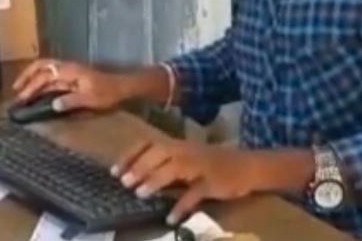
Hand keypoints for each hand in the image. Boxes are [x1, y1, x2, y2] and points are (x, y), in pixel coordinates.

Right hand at [11, 58, 126, 111]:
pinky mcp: (72, 75)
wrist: (121, 87)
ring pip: (46, 68)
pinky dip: (41, 80)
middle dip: (27, 76)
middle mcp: (67, 67)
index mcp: (70, 71)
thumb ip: (71, 101)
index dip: (32, 86)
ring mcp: (69, 70)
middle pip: (42, 66)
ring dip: (32, 77)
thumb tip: (53, 105)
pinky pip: (52, 74)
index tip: (22, 98)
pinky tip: (37, 91)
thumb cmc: (107, 93)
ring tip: (22, 89)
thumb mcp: (91, 100)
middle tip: (16, 90)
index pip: (45, 76)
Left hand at [112, 138, 258, 224]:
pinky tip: (171, 218)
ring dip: (156, 179)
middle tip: (125, 182)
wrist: (247, 167)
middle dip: (140, 166)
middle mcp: (187, 151)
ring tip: (141, 194)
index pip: (150, 143)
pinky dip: (182, 205)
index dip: (130, 155)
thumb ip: (165, 165)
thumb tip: (137, 177)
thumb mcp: (187, 160)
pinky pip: (195, 193)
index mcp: (178, 145)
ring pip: (175, 168)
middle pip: (160, 153)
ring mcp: (200, 165)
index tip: (114, 170)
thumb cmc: (213, 164)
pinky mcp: (212, 181)